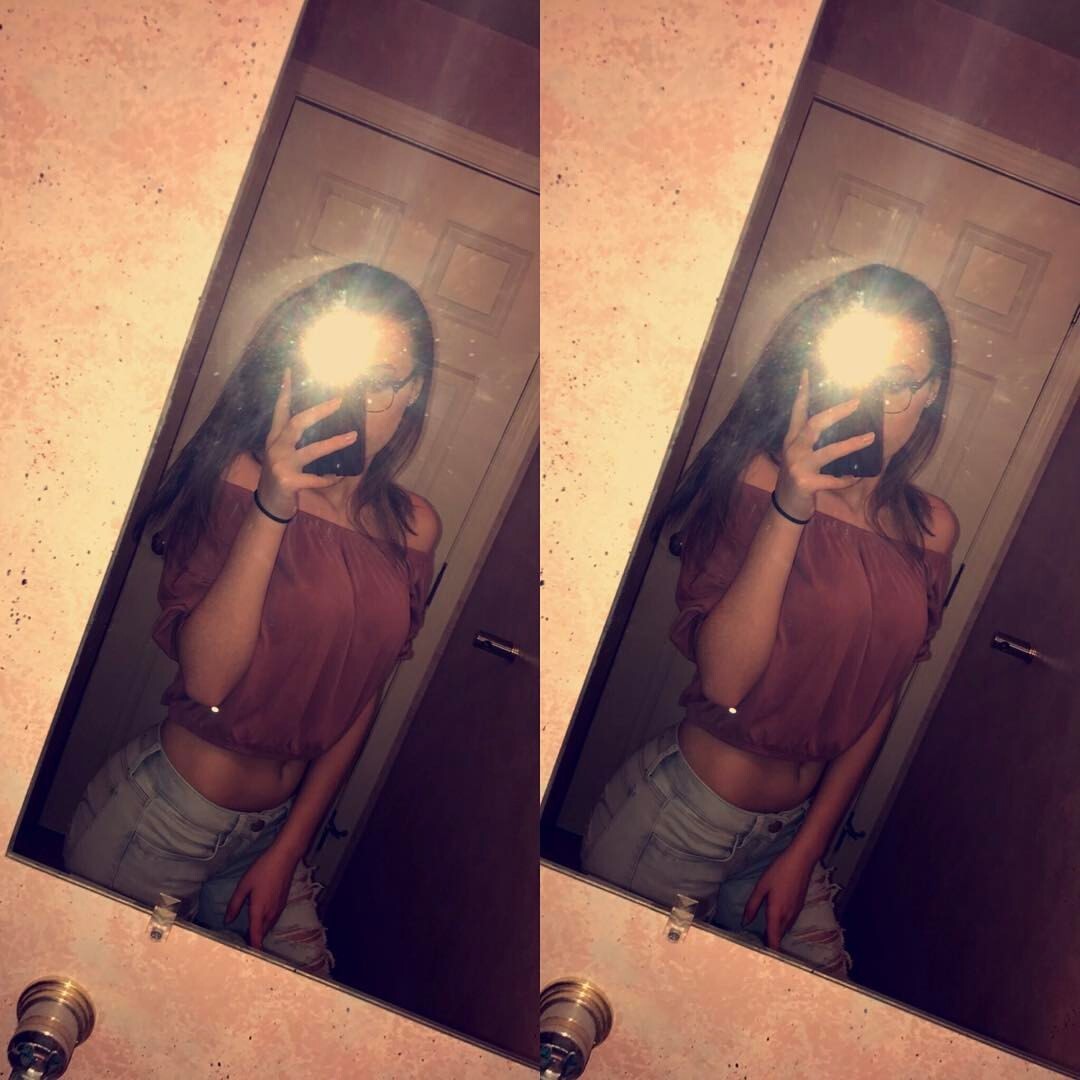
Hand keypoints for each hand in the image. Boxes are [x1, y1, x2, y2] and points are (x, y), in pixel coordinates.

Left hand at [224, 845, 298, 949]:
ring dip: (260, 932)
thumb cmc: (263, 870)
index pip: (256, 935)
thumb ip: (235, 904)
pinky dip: (266, 924)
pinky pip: (273, 920)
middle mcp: (270, 913)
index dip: (252, 948)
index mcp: (259, 910)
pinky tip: (260, 919)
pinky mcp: (283, 903)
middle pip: (262, 933)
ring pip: (268, 927)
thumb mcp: (244, 885)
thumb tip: (228, 920)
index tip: (247, 957)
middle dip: (254, 940)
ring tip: (250, 934)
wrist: (285, 858)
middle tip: (243, 943)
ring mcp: (278, 908)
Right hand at [255, 367, 358, 519]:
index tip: (289, 371)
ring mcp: (281, 464)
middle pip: (298, 423)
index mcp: (275, 438)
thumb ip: (296, 439)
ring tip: (353, 436)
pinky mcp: (288, 481)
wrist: (269, 504)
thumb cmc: (282, 475)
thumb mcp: (283, 454)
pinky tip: (339, 477)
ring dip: (334, 443)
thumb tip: (322, 422)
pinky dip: (329, 478)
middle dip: (319, 411)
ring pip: (312, 450)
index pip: (280, 409)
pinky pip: (316, 478)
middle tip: (339, 401)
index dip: (284, 390)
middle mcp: (276, 447)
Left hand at [742, 842, 816, 949]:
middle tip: (758, 945)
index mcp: (777, 912)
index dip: (769, 950)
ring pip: (785, 930)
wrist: (801, 861)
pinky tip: (775, 921)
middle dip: (771, 943)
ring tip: (764, 936)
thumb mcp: (761, 886)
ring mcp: (795, 912)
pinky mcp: (799, 907)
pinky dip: (781, 926)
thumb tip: (745, 921)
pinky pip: (789, 922)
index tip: (761, 957)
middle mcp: (788, 916)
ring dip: (776, 934)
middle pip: (779, 936)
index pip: (774, 938)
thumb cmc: (779, 871)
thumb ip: (752, 906)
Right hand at [774, 368, 875, 520]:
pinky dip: (847, 480)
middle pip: (815, 425)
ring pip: (828, 451)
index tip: (807, 372)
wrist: (786, 505)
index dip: (802, 391)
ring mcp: (798, 466)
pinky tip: (856, 478)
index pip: (797, 411)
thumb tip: (839, 422)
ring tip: (871, 437)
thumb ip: (812, 440)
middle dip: (837, 413)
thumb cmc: (798, 476)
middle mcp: (793, 449)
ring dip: (851, 444)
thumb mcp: (799, 455)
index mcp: (792, 439)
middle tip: (856, 402)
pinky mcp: (806, 483)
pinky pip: (833, 480)